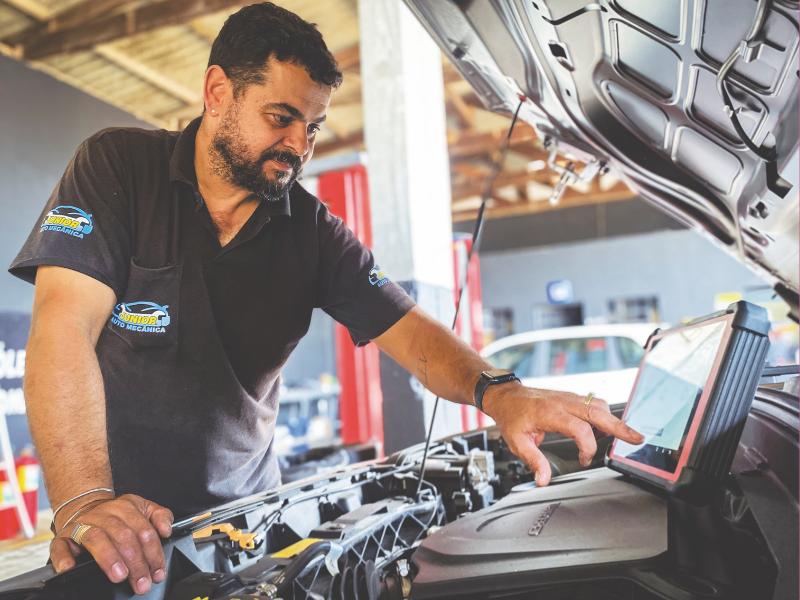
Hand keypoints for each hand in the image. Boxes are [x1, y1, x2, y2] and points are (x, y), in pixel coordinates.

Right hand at [51, 494, 173, 594]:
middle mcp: (104, 513)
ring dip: (109, 558)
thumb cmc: (118, 515)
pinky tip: (69, 568)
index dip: (153, 553)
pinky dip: (64, 558)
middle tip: (141, 581)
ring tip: (119, 575)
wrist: (84, 507)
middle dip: (135, 562)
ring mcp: (82, 524)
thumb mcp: (144, 509)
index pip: (143, 530)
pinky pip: (60, 546)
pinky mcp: (62, 537)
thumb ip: (160, 516)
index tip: (157, 572)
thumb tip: (166, 530)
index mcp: (126, 506)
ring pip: (97, 538)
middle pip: (123, 536)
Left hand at [483, 383, 643, 485]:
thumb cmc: (511, 416)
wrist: (506, 396)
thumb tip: (543, 479)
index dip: (587, 447)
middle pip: (598, 412)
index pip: (580, 428)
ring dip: (612, 420)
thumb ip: (533, 461)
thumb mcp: (517, 442)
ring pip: (598, 405)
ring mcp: (569, 397)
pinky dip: (603, 415)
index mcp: (550, 412)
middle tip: (637, 439)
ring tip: (621, 437)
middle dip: (619, 427)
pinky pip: (593, 403)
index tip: (583, 460)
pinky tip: (604, 428)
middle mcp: (563, 402)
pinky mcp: (571, 398)